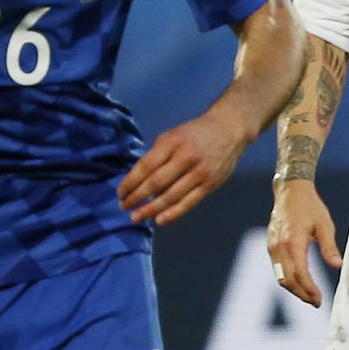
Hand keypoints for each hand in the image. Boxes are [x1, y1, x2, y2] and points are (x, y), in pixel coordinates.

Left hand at [118, 110, 248, 225]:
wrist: (228, 130)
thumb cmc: (194, 134)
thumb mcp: (172, 136)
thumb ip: (157, 155)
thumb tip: (138, 181)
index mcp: (171, 142)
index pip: (145, 166)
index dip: (130, 182)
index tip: (120, 193)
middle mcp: (185, 157)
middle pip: (156, 183)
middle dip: (137, 197)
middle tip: (124, 207)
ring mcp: (199, 172)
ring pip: (171, 196)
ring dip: (151, 209)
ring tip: (137, 217)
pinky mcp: (210, 184)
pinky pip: (188, 202)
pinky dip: (172, 213)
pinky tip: (159, 220)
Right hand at [267, 180, 341, 306]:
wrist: (289, 191)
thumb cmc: (310, 206)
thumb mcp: (324, 225)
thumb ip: (329, 247)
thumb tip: (338, 266)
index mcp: (293, 243)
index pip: (300, 275)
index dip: (310, 290)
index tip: (320, 299)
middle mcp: (279, 247)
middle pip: (288, 281)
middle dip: (302, 295)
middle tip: (316, 303)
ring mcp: (272, 247)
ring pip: (280, 277)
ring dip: (294, 289)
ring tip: (309, 296)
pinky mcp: (270, 245)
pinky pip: (277, 269)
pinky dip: (288, 279)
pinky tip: (299, 282)